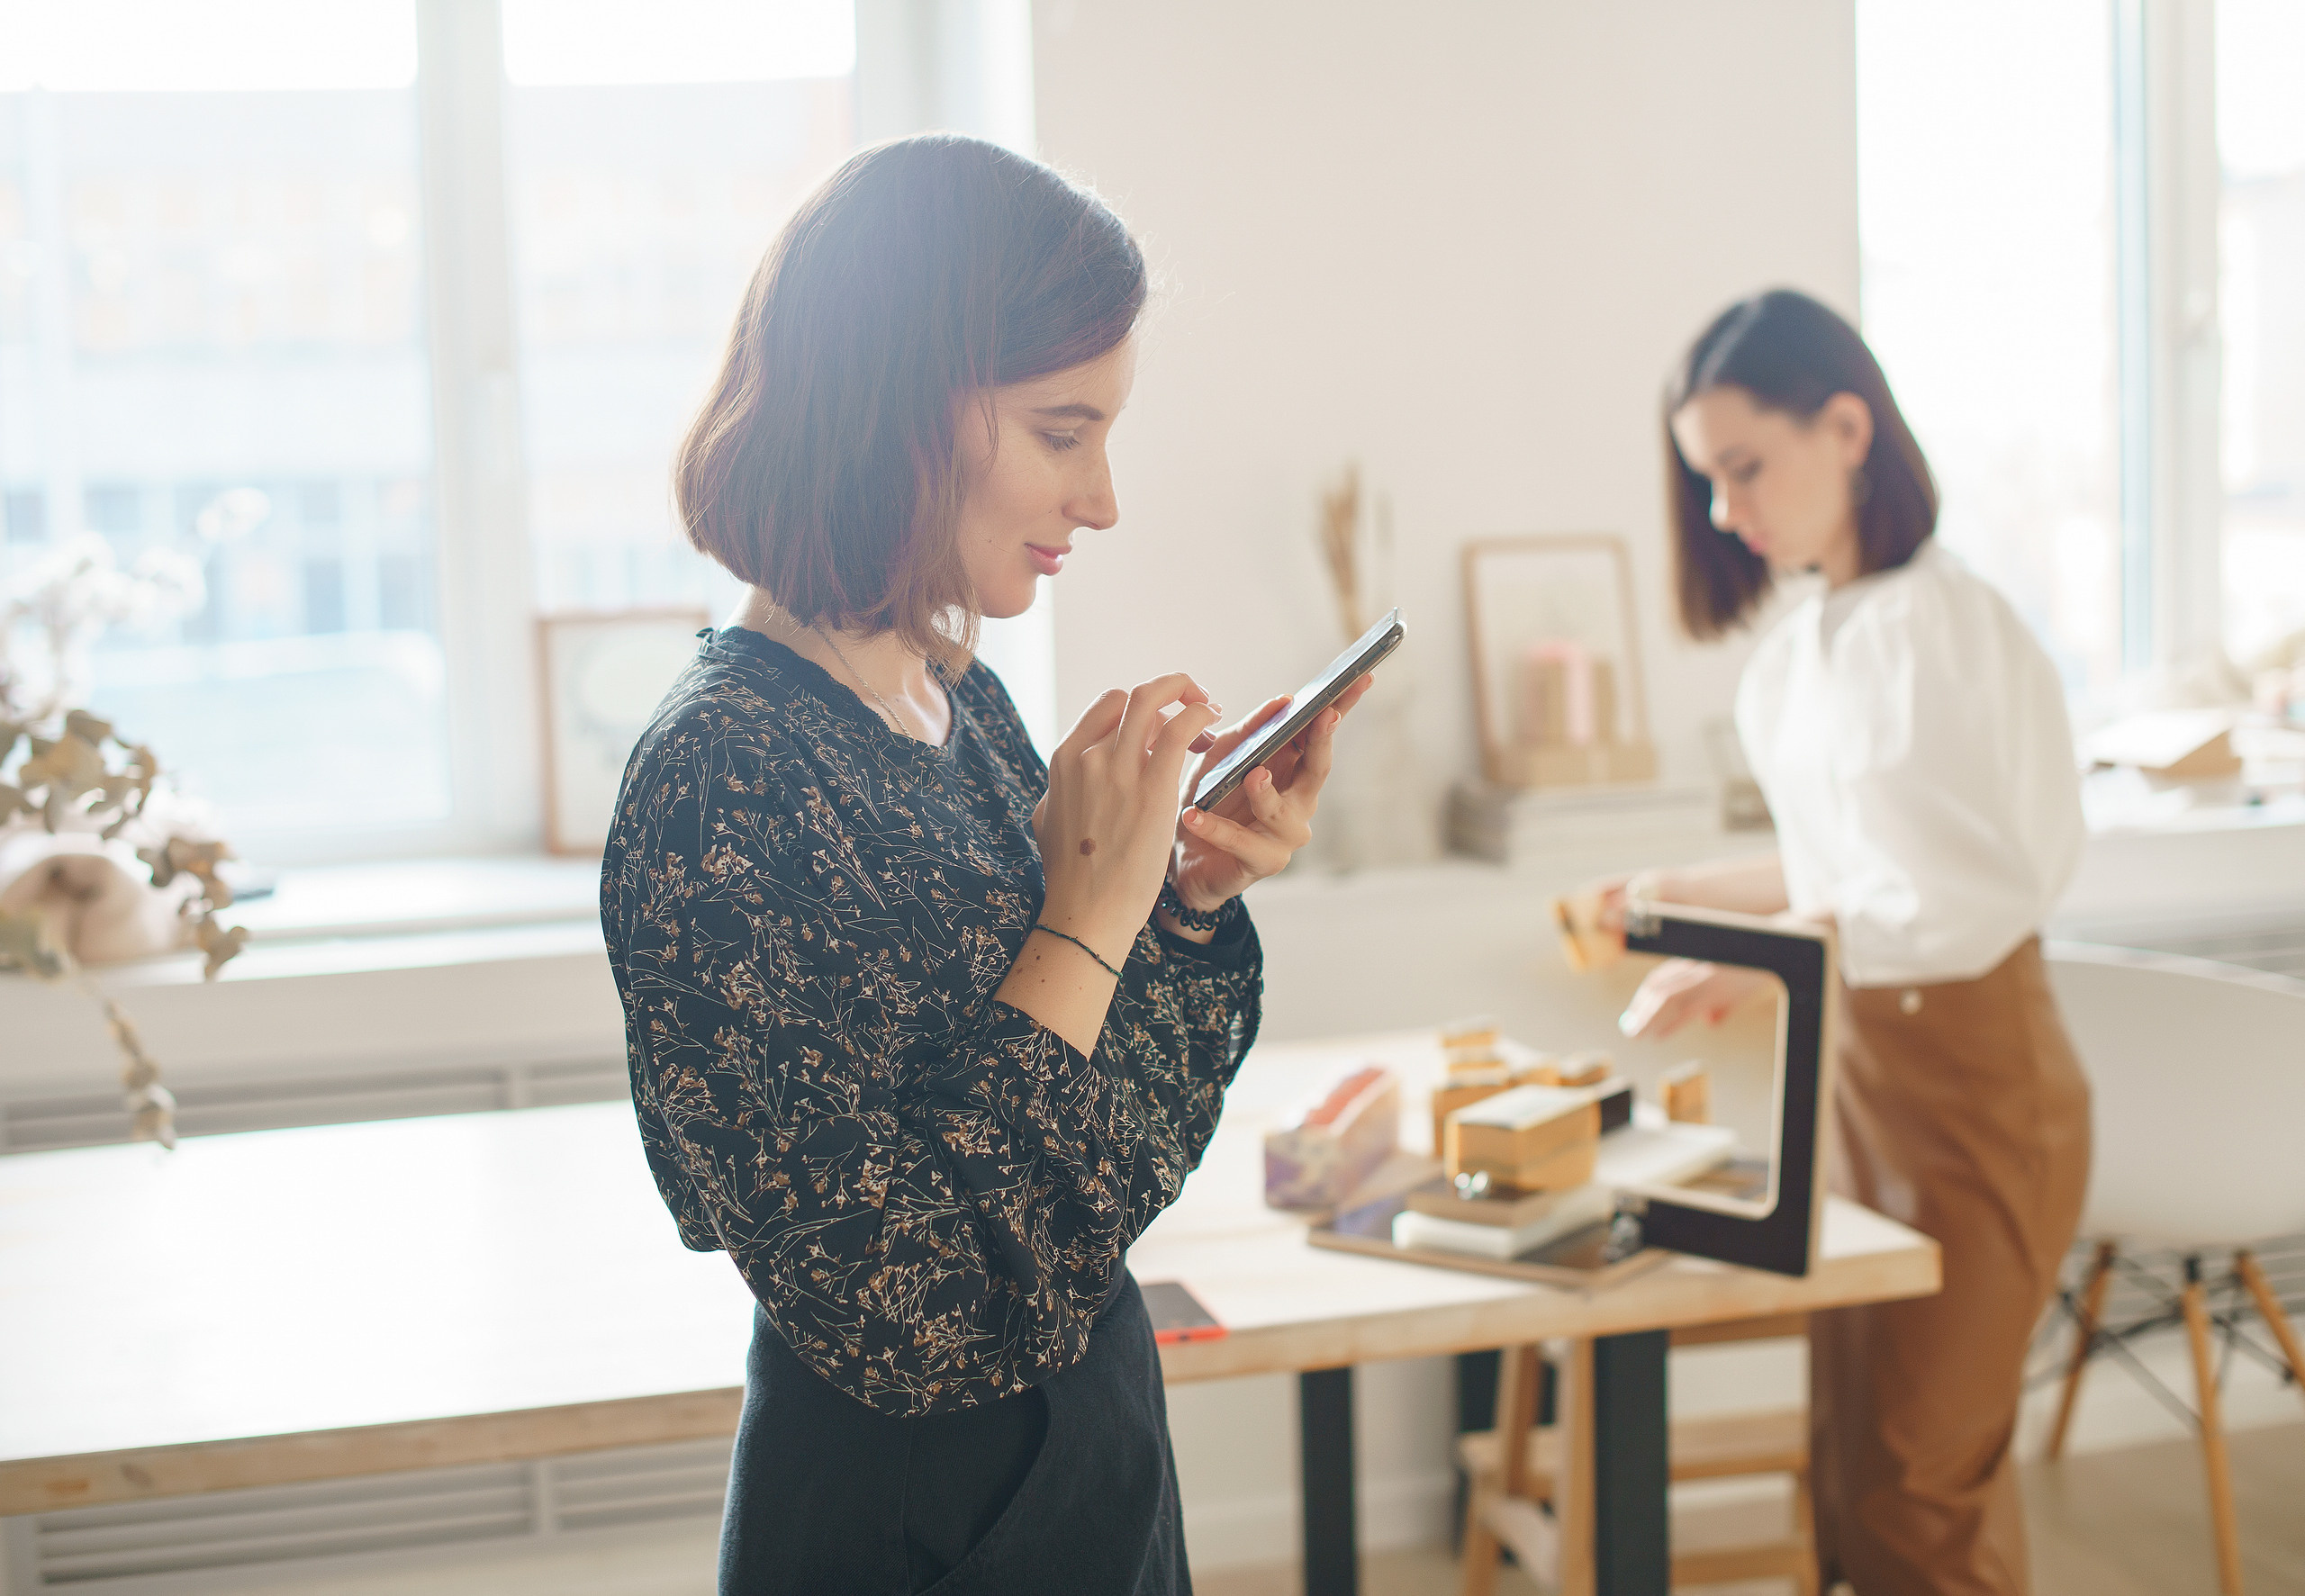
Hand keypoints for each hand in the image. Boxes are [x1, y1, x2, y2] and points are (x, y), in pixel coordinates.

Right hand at [1031, 673, 1222, 964]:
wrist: (1087, 911)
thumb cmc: (1071, 876)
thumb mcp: (1048, 818)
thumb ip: (1061, 788)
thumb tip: (1070, 777)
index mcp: (1066, 759)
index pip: (1107, 705)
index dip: (1140, 708)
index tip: (1161, 725)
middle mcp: (1090, 755)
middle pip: (1134, 697)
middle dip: (1169, 692)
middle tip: (1192, 706)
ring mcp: (1120, 768)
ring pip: (1155, 700)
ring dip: (1188, 697)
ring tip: (1209, 713)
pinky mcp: (1153, 787)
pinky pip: (1180, 727)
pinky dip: (1199, 715)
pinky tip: (1212, 726)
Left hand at [1168, 672, 1376, 913]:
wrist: (1186, 856)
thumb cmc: (1211, 798)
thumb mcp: (1224, 756)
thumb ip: (1251, 731)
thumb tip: (1283, 700)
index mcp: (1293, 769)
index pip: (1322, 734)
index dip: (1343, 706)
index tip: (1361, 678)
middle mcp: (1299, 801)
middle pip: (1318, 769)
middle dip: (1322, 741)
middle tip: (1324, 716)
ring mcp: (1285, 834)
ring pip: (1281, 811)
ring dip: (1265, 792)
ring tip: (1252, 774)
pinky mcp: (1262, 862)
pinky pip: (1240, 843)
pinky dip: (1216, 828)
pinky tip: (1194, 816)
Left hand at [1617, 959, 1771, 1038]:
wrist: (1785, 949)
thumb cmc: (1760, 966)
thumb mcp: (1736, 984)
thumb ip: (1721, 1003)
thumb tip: (1711, 1021)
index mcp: (1697, 960)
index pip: (1662, 978)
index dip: (1645, 997)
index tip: (1635, 1015)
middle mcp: (1698, 965)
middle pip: (1659, 986)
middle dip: (1641, 1008)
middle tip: (1630, 1029)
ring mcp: (1708, 975)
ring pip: (1667, 997)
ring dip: (1648, 1017)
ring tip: (1637, 1035)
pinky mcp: (1720, 987)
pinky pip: (1687, 1006)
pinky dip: (1670, 1021)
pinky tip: (1658, 1034)